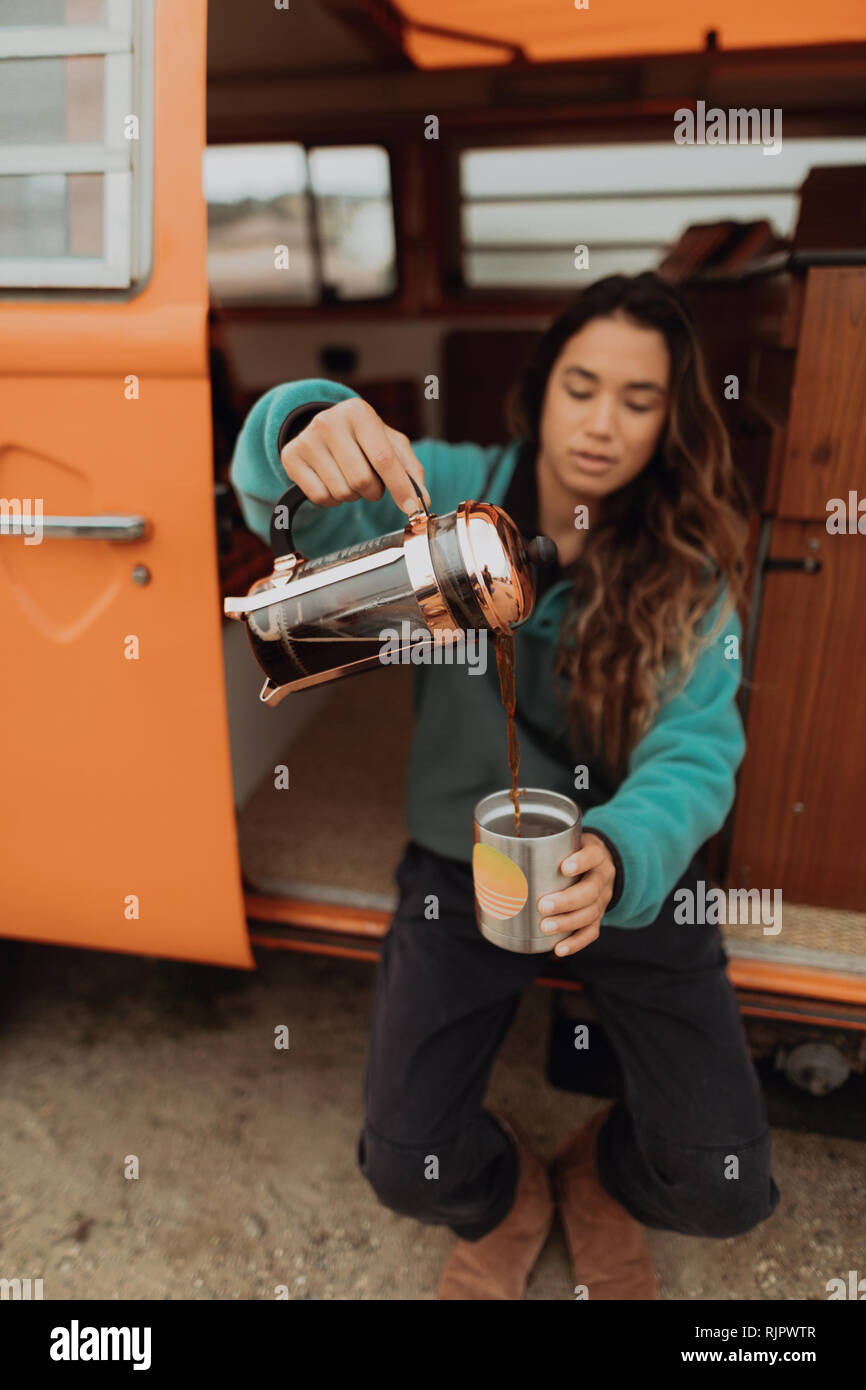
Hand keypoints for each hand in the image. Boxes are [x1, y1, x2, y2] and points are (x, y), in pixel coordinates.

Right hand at [280, 396, 430, 516]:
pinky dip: (332, 500)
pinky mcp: (291, 457)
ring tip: (349, 477)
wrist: (323, 428)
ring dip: (353, 495)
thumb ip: (410, 469)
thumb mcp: (389, 442)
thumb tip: (422, 500)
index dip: (400, 488)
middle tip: (371, 484)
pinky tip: (332, 482)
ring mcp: (307, 439)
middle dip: (373, 491)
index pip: (384, 458)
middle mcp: (329, 422)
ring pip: (341, 492)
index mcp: (359, 412)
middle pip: (361, 480)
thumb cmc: (363, 438)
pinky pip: (320, 498)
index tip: (411, 509)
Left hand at [536, 833, 615, 956]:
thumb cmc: (573, 852)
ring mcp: (602, 899)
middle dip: (566, 901)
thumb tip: (490, 853)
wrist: (599, 865)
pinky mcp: (598, 917)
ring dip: (567, 923)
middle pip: (591, 891)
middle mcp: (602, 877)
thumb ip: (540, 845)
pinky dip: (575, 943)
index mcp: (596, 855)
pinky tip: (558, 949)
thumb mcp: (566, 841)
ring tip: (545, 927)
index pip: (592, 855)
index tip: (563, 868)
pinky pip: (591, 932)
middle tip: (543, 906)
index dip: (581, 862)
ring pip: (591, 914)